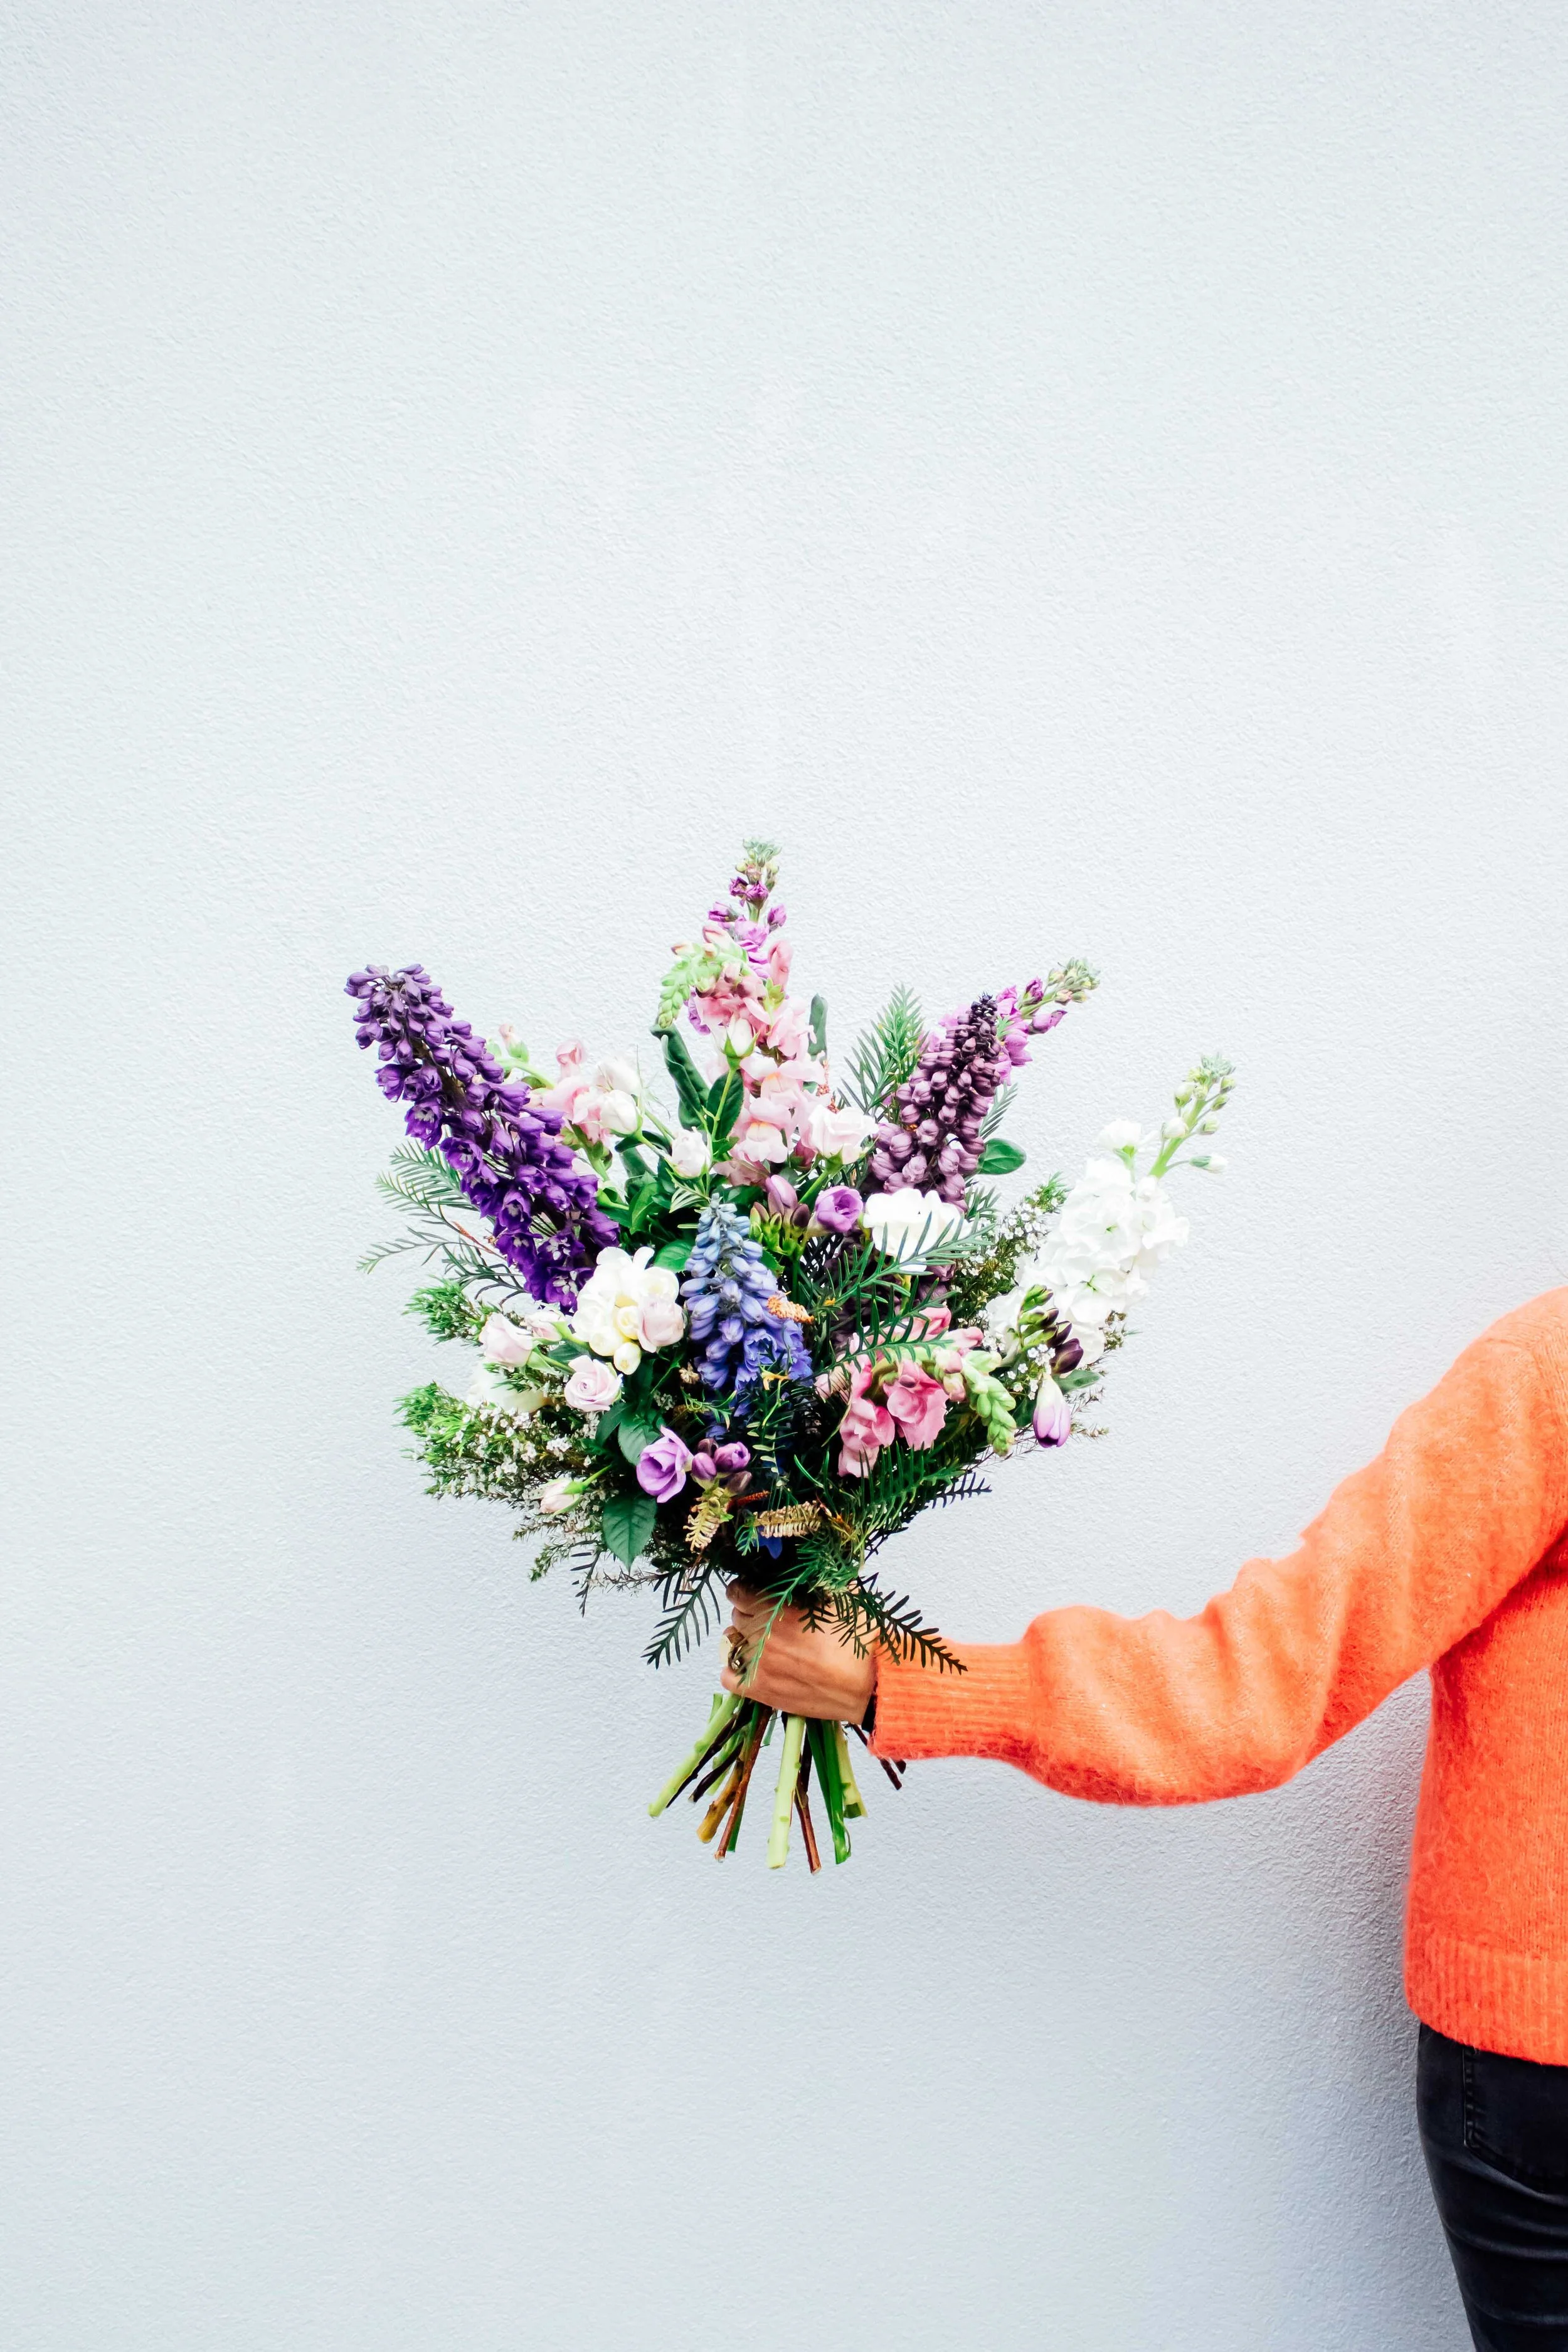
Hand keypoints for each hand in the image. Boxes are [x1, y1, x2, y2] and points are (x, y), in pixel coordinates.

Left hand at [719, 1582, 876, 1720]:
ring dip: (743, 1641)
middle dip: (749, 1616)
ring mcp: (757, 1664)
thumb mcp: (843, 1597)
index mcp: (776, 1607)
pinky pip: (728, 1677)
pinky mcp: (760, 1690)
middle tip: (769, 1620)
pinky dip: (735, 1670)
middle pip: (737, 1617)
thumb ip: (818, 1582)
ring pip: (732, 1645)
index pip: (738, 1592)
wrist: (868, 1684)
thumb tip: (808, 1569)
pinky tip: (752, 1667)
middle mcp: (761, 1633)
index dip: (745, 1591)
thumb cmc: (858, 1640)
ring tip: (763, 1644)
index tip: (753, 1594)